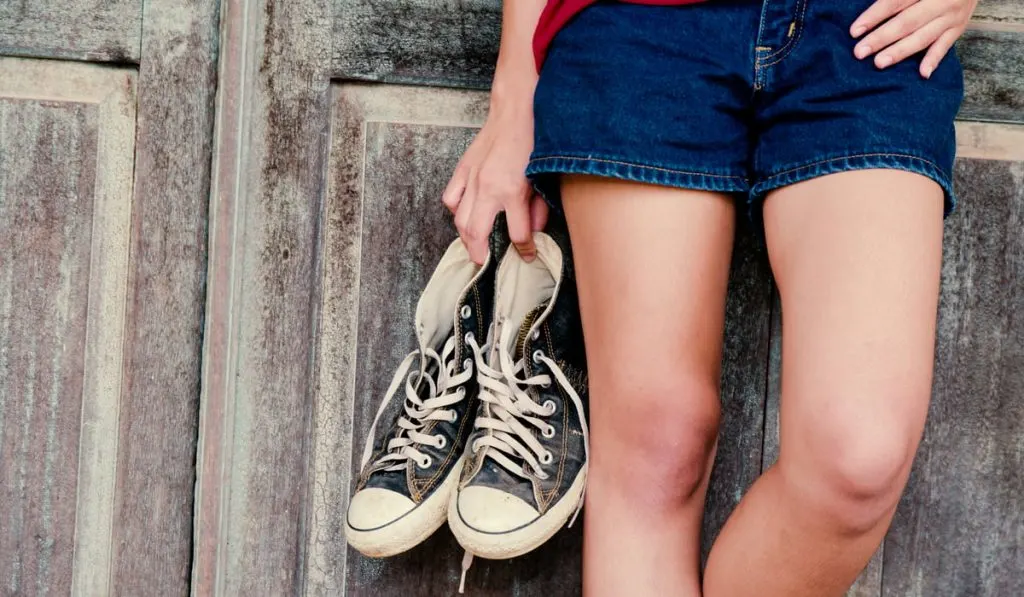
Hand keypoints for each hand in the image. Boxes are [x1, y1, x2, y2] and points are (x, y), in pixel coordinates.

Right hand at [442, 102, 547, 264]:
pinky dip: (455, 210)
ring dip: (464, 237)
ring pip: (459, 219)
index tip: (527, 255)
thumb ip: (539, 208)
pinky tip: (463, 213)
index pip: (518, 234)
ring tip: (471, 245)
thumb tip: (534, 231)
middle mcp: (489, 189)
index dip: (525, 250)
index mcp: (513, 192)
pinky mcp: (463, 169)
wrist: (516, 111)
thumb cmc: (533, 142)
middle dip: (479, 253)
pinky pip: (451, 198)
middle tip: (483, 262)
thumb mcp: (544, 178)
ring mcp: (472, 179)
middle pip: (477, 233)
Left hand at [850, 0, 977, 77]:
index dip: (874, 16)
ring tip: (879, 63)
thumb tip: (873, 8)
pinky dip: (934, 60)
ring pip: (923, 36)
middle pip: (907, 22)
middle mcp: (941, 0)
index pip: (895, 1)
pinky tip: (922, 74)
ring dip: (900, 51)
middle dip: (881, 38)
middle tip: (860, 52)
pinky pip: (945, 45)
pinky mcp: (959, 27)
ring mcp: (952, 15)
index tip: (854, 31)